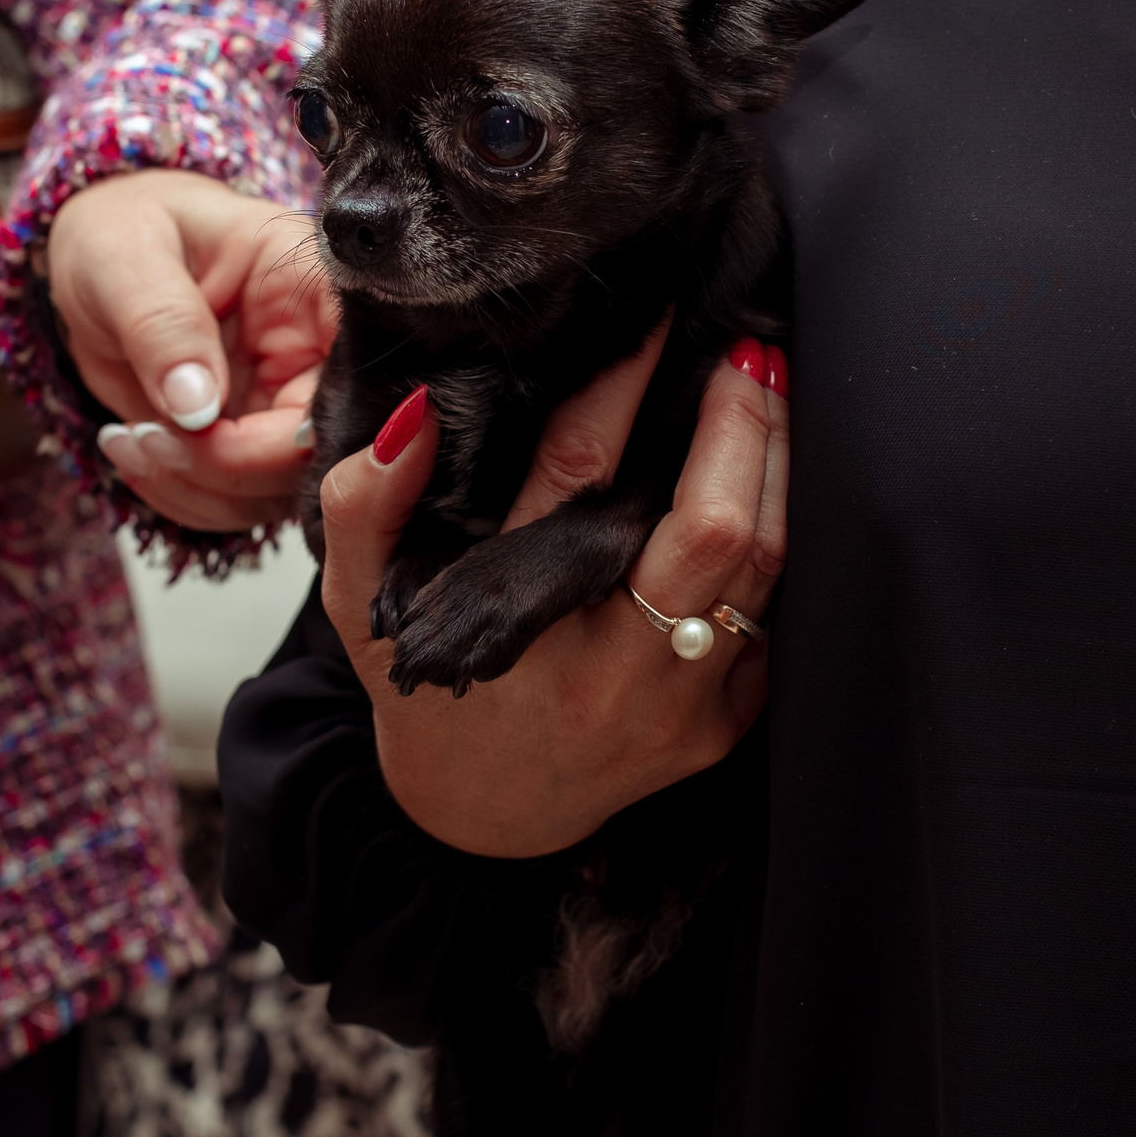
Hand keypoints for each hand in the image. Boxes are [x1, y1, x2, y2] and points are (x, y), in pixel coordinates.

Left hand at [46, 168, 336, 531]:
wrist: (97, 258)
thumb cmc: (121, 230)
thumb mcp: (124, 257)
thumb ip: (164, 325)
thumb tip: (198, 406)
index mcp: (311, 286)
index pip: (350, 374)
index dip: (292, 431)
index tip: (209, 435)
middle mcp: (316, 351)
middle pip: (321, 453)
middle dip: (229, 469)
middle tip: (149, 440)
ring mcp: (287, 402)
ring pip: (278, 491)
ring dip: (197, 488)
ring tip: (130, 440)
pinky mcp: (253, 440)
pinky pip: (238, 499)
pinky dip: (181, 494)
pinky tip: (135, 450)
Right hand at [318, 332, 789, 857]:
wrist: (476, 821)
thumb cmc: (424, 690)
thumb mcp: (359, 603)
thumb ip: (365, 504)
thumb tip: (416, 416)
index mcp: (515, 625)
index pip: (579, 472)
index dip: (622, 382)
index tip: (653, 314)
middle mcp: (606, 671)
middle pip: (710, 526)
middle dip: (741, 421)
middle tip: (746, 345)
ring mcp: (674, 705)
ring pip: (761, 568)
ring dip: (775, 468)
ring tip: (770, 391)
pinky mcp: (719, 728)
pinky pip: (772, 620)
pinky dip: (775, 544)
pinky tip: (768, 485)